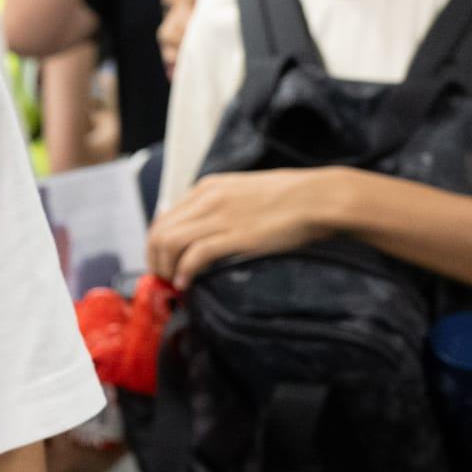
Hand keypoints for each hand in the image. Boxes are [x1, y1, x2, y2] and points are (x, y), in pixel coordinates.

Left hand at [147, 168, 344, 288]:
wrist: (317, 198)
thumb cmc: (287, 199)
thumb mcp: (242, 192)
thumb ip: (219, 205)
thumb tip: (202, 229)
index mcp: (207, 188)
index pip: (164, 217)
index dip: (157, 244)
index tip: (162, 261)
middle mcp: (206, 200)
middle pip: (159, 231)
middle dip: (154, 258)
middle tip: (161, 277)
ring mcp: (219, 217)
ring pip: (169, 242)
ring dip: (164, 266)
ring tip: (172, 282)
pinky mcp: (235, 236)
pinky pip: (194, 255)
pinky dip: (184, 270)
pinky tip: (186, 283)